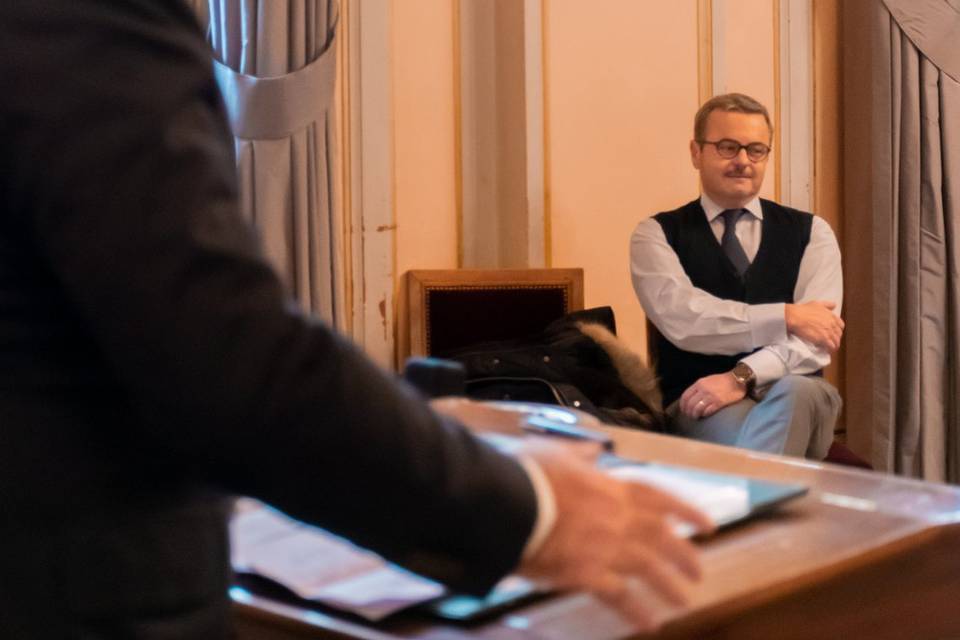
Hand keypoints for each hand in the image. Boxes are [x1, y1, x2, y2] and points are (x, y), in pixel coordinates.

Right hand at [517, 438, 713, 630]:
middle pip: (661, 538)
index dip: (685, 512)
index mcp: (611, 488)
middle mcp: (617, 518)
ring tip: (684, 601)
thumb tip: (594, 449)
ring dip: (669, 585)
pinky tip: (649, 622)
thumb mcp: (557, 452)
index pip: (658, 499)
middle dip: (683, 555)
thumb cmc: (529, 474)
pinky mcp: (586, 574)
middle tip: (698, 572)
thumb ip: (580, 454)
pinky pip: (618, 595)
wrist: (508, 503)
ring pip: (648, 568)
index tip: (707, 525)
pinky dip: (636, 610)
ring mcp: (605, 548)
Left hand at [679, 373, 746, 419]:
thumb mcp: (707, 380)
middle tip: (689, 416)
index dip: (682, 405)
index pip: (685, 396)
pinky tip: (704, 415)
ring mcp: (711, 396)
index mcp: (699, 383)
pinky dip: (704, 414)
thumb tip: (690, 398)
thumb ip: (698, 388)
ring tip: (696, 417)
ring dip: (695, 415)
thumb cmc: (722, 381)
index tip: (683, 410)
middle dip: (688, 412)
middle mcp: (703, 389)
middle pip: (690, 404)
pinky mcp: (719, 402)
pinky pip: (708, 411)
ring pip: (697, 409)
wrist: (737, 380)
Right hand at [784, 301, 843, 352]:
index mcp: (832, 316)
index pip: (841, 325)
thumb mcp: (817, 303)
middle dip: (836, 338)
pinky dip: (830, 349)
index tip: (834, 332)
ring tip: (830, 348)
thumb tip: (834, 306)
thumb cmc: (803, 310)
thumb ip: (827, 305)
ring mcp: (828, 332)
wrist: (795, 317)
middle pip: (839, 334)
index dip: (837, 330)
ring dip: (834, 345)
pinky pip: (831, 346)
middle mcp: (832, 324)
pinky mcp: (823, 339)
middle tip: (831, 341)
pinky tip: (827, 350)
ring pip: (836, 341)